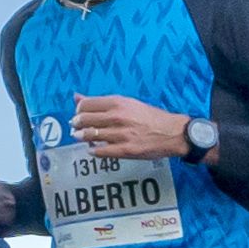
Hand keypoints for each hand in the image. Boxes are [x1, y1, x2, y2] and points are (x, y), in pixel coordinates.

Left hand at [67, 93, 192, 162]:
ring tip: (81, 137)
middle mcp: (117, 117)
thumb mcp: (127, 103)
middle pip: (84, 120)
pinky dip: (93, 151)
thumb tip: (76, 96)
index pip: (86, 104)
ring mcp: (121, 134)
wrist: (172, 132)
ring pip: (90, 135)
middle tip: (76, 127)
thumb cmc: (149, 116)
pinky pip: (101, 152)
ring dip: (82, 137)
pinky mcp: (125, 150)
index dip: (78, 111)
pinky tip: (93, 149)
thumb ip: (101, 101)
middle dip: (77, 124)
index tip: (79, 114)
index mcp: (118, 102)